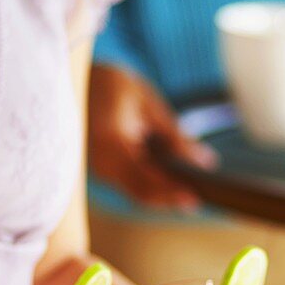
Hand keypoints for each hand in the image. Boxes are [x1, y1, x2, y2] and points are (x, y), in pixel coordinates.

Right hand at [88, 64, 217, 210]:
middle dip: (172, 198)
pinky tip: (176, 182)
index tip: (195, 199)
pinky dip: (155, 186)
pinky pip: (132, 185)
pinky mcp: (104, 172)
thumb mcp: (148, 105)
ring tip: (194, 190)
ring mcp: (100, 170)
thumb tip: (205, 161)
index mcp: (110, 141)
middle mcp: (101, 161)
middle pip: (141, 192)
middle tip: (202, 199)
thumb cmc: (114, 87)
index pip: (143, 177)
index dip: (169, 192)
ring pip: (137, 193)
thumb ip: (175, 136)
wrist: (79, 84)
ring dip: (166, 194)